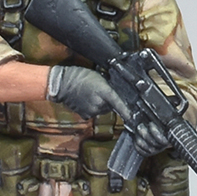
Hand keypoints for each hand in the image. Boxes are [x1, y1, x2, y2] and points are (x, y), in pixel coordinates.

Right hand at [48, 66, 168, 156]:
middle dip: (110, 101)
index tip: (135, 119)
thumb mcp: (98, 77)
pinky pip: (94, 112)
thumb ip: (109, 86)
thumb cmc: (78, 76)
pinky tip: (86, 99)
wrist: (60, 83)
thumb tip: (119, 92)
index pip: (120, 104)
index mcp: (104, 92)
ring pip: (103, 110)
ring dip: (101, 104)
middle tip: (101, 91)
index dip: (128, 112)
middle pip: (112, 106)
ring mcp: (92, 111)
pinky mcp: (85, 115)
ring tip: (91, 94)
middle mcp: (99, 104)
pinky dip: (93, 107)